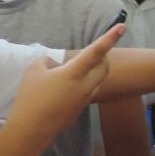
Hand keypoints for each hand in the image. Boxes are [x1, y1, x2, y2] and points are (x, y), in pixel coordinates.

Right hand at [6, 24, 122, 143]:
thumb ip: (48, 61)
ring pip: (98, 80)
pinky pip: (88, 92)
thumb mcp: (34, 70)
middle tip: (92, 53)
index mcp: (74, 73)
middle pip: (104, 67)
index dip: (110, 38)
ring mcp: (85, 99)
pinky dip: (83, 85)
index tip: (123, 26)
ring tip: (72, 71)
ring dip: (93, 72)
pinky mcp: (81, 109)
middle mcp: (85, 86)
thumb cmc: (31, 97)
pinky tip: (65, 89)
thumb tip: (56, 65)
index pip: (96, 51)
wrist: (32, 128)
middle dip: (103, 57)